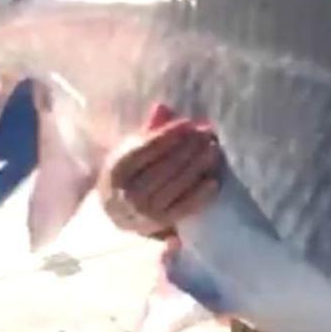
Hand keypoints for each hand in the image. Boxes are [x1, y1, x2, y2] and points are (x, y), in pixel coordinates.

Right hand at [98, 103, 220, 236]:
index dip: (171, 134)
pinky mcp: (160, 223)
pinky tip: (213, 180)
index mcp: (117, 168)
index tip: (190, 124)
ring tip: (213, 150)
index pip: (148, 147)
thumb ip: (148, 131)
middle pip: (165, 165)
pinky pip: (184, 207)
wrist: (117, 212)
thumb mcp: (130, 151)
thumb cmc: (128, 174)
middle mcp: (128, 190)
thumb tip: (163, 107)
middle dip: (188, 147)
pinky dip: (200, 194)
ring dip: (197, 166)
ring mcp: (144, 209)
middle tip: (207, 134)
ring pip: (176, 184)